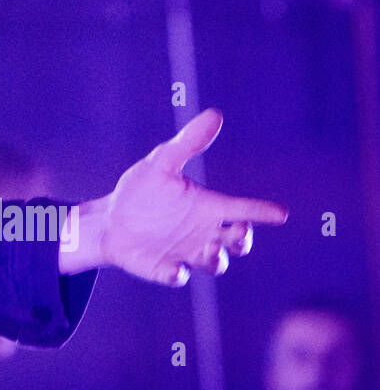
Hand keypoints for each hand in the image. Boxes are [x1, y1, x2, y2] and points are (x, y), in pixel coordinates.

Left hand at [60, 109, 287, 284]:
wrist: (109, 220)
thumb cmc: (141, 191)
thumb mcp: (162, 163)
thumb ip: (188, 142)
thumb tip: (215, 114)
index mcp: (207, 207)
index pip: (241, 208)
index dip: (261, 211)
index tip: (280, 213)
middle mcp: (204, 232)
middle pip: (237, 241)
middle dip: (243, 239)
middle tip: (238, 231)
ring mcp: (187, 253)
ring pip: (215, 262)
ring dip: (216, 258)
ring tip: (209, 250)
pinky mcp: (165, 268)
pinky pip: (178, 276)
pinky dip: (178, 274)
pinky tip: (175, 269)